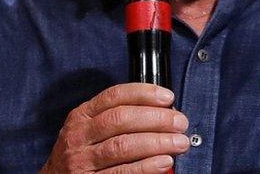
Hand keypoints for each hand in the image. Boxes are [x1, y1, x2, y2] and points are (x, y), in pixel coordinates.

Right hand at [41, 83, 188, 172]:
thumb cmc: (81, 154)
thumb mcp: (90, 129)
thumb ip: (116, 118)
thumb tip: (160, 111)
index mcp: (82, 116)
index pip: (114, 96)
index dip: (144, 94)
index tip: (168, 97)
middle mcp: (79, 136)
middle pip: (121, 119)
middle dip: (156, 119)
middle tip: (180, 122)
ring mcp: (82, 161)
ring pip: (123, 146)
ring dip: (157, 143)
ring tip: (179, 143)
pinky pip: (122, 173)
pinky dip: (146, 167)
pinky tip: (164, 162)